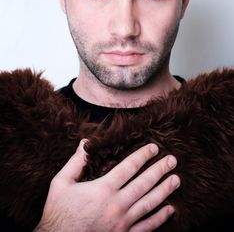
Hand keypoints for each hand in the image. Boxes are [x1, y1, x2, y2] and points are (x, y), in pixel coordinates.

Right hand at [34, 140, 179, 231]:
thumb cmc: (58, 212)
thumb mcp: (61, 183)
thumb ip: (76, 162)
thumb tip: (85, 142)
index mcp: (102, 189)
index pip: (129, 167)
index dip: (143, 155)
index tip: (154, 147)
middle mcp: (116, 205)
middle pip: (144, 183)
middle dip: (160, 169)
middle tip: (173, 159)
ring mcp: (122, 222)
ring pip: (149, 203)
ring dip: (165, 190)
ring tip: (176, 179)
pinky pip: (146, 227)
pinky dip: (160, 218)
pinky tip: (170, 209)